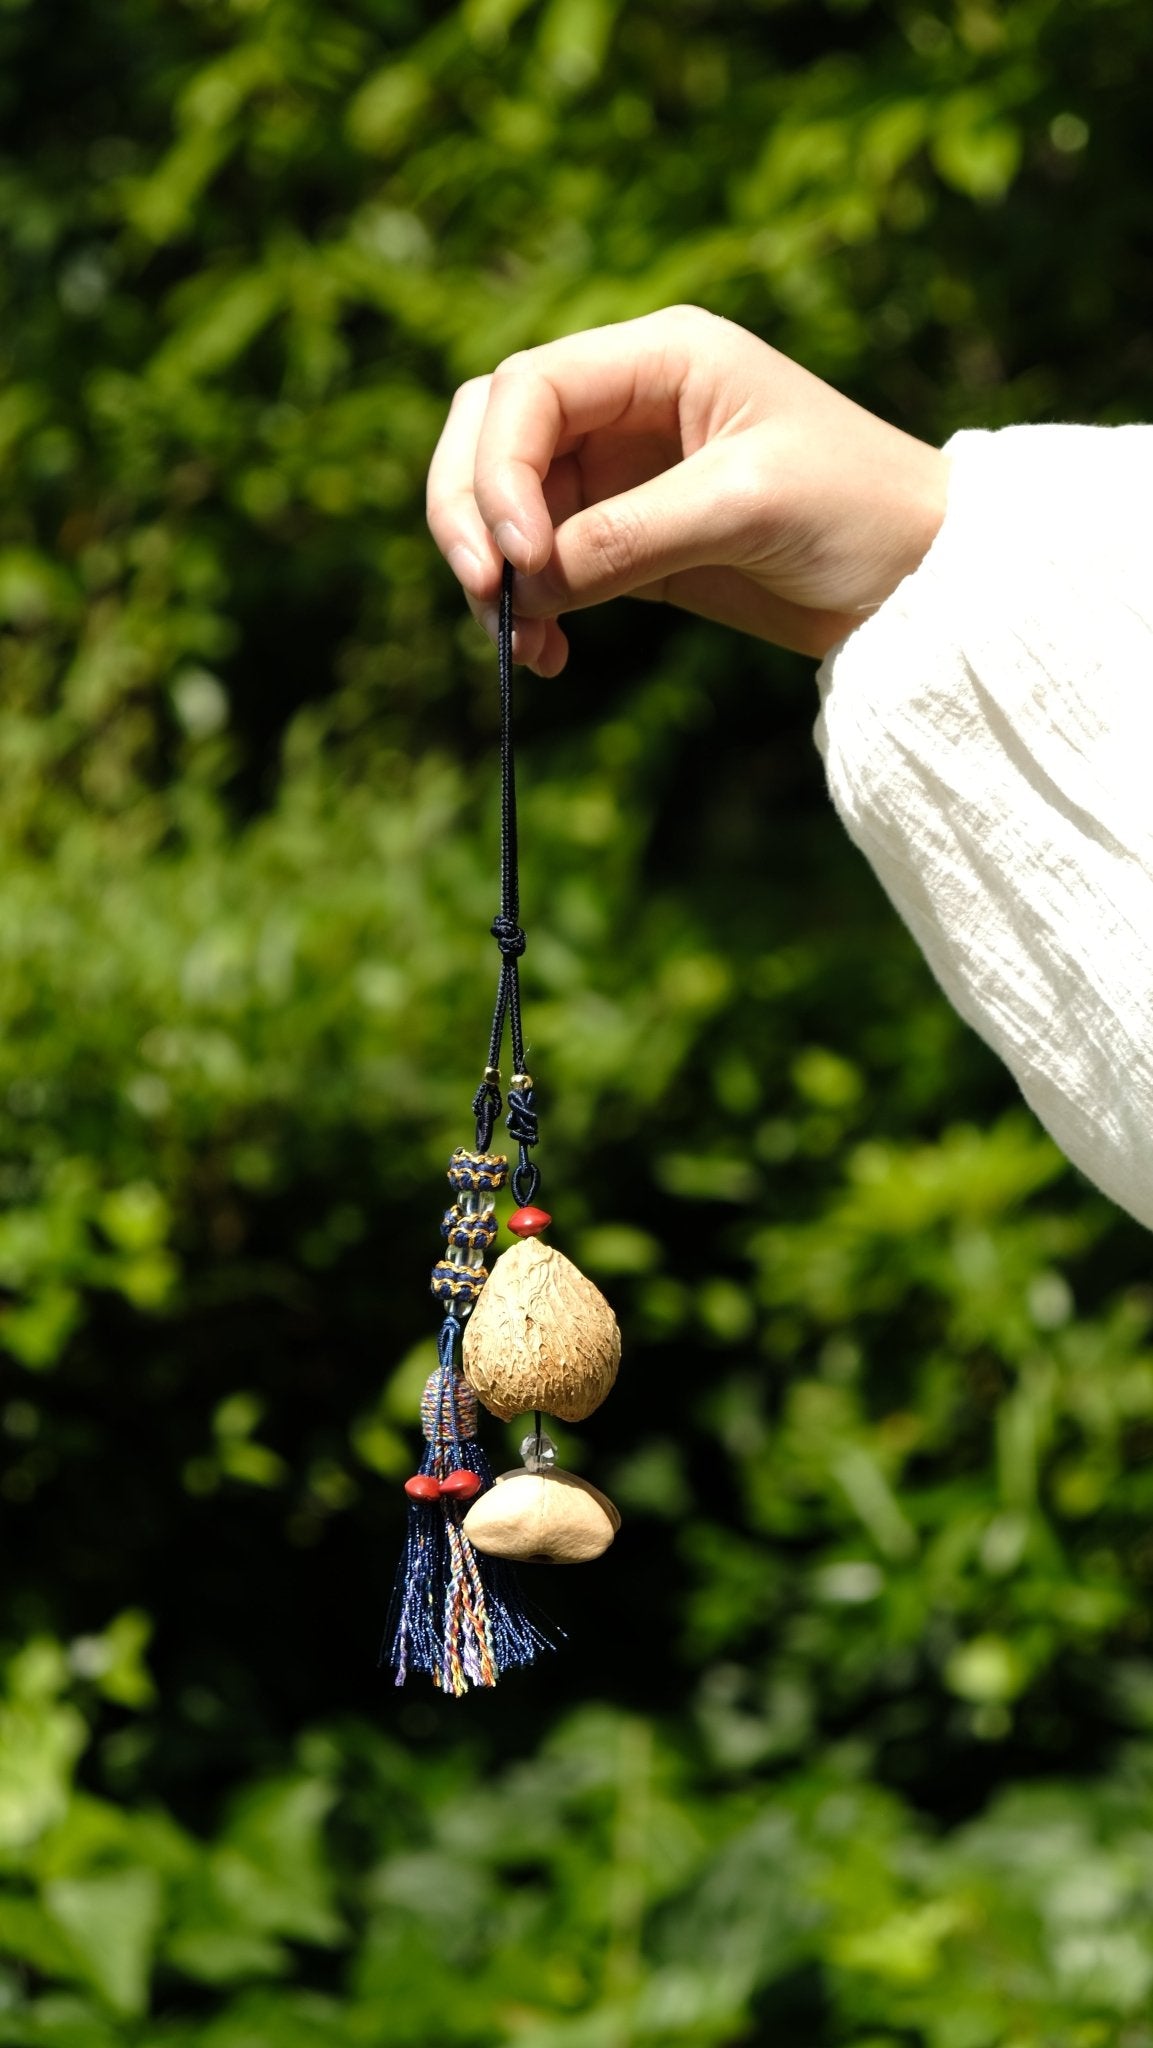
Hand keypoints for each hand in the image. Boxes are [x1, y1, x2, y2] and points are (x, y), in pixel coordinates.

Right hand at [427, 305, 948, 672]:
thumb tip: (524, 582)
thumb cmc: (858, 511)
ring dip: (495, 575)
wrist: (923, 580)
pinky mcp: (626, 540)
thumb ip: (627, 537)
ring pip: (504, 506)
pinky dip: (530, 609)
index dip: (498, 470)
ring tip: (526, 648)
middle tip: (487, 596)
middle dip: (469, 513)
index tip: (516, 558)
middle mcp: (626, 402)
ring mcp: (619, 472)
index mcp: (660, 356)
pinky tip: (549, 657)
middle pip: (490, 434)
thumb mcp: (743, 508)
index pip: (528, 390)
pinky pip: (544, 567)